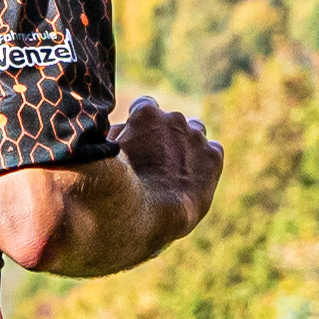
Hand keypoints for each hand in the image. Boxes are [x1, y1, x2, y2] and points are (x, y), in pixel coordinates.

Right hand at [116, 94, 223, 233]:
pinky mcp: (213, 156)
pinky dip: (205, 162)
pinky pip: (213, 151)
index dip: (141, 124)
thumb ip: (116, 135)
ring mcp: (195, 136)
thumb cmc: (115, 184)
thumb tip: (122, 131)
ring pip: (195, 131)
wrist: (142, 212)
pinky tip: (192, 179)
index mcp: (146, 113)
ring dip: (187, 145)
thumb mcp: (105, 152)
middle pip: (171, 121)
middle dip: (165, 136)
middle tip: (155, 162)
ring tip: (176, 170)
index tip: (138, 139)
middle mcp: (173, 118)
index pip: (144, 106)